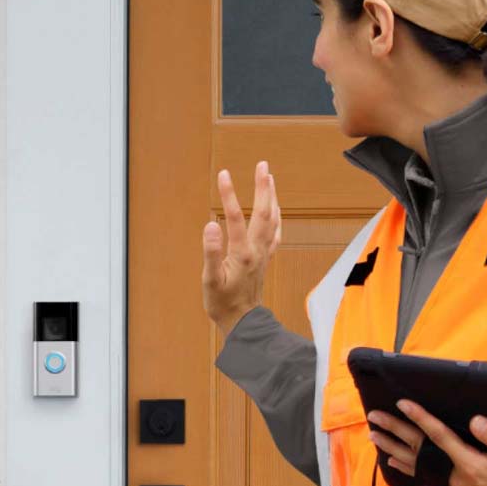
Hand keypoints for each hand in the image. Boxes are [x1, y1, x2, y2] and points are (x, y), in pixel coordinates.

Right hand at [202, 162, 281, 334]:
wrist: (242, 321)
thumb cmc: (222, 302)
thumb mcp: (210, 279)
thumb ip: (211, 251)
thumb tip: (211, 224)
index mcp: (242, 253)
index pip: (236, 217)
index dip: (229, 195)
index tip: (223, 174)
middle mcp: (257, 250)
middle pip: (264, 212)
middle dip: (263, 186)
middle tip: (262, 164)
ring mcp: (264, 253)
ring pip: (273, 219)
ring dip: (272, 196)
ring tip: (269, 177)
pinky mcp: (265, 259)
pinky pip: (276, 232)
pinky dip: (277, 216)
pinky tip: (276, 208)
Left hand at [371, 400, 486, 485]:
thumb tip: (474, 420)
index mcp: (471, 464)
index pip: (439, 437)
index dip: (420, 418)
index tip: (403, 403)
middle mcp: (456, 474)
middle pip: (419, 449)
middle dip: (395, 430)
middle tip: (374, 416)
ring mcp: (452, 483)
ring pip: (416, 463)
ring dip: (392, 447)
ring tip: (373, 435)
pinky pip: (423, 474)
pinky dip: (406, 466)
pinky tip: (392, 459)